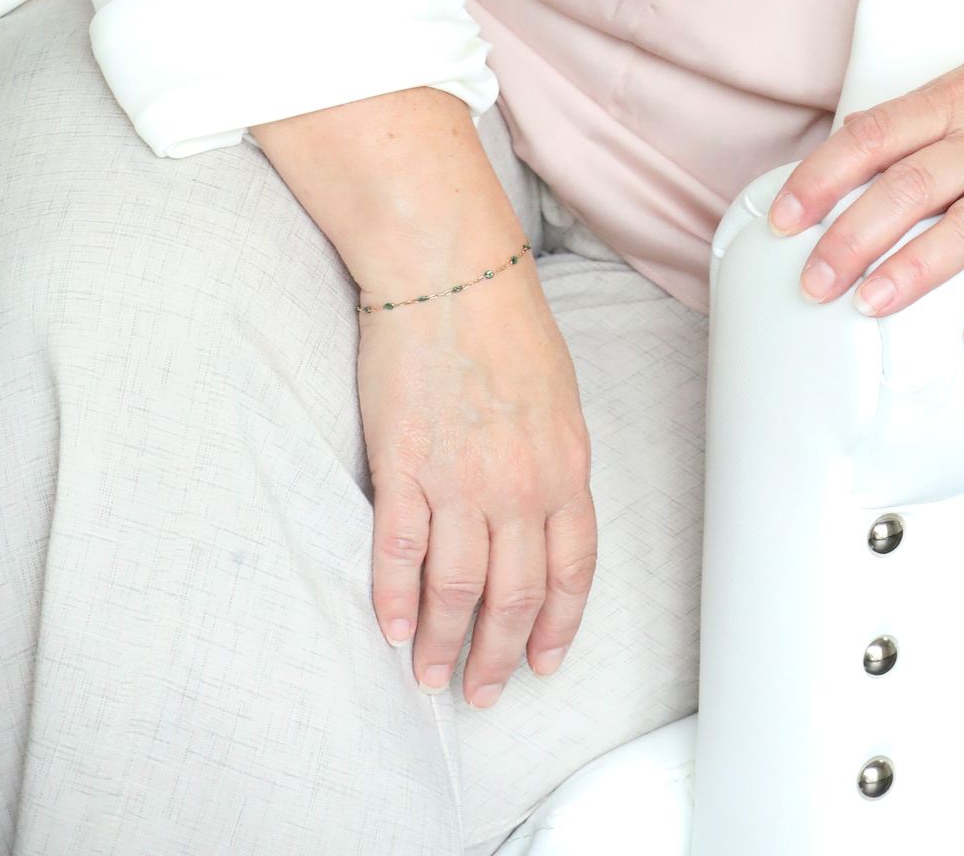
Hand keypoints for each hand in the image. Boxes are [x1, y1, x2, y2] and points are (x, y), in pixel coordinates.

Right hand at [357, 256, 597, 707]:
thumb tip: (544, 515)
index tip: (543, 661)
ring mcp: (461, 480)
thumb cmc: (505, 323)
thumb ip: (553, 461)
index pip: (571, 569)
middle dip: (499, 653)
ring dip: (444, 643)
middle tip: (483, 690)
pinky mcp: (404, 466)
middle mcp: (520, 483)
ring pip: (458, 589)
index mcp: (566, 464)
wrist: (450, 271)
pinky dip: (395, 599)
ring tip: (431, 675)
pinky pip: (401, 552)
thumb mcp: (557, 397)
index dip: (557, 624)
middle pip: (515, 595)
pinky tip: (392, 629)